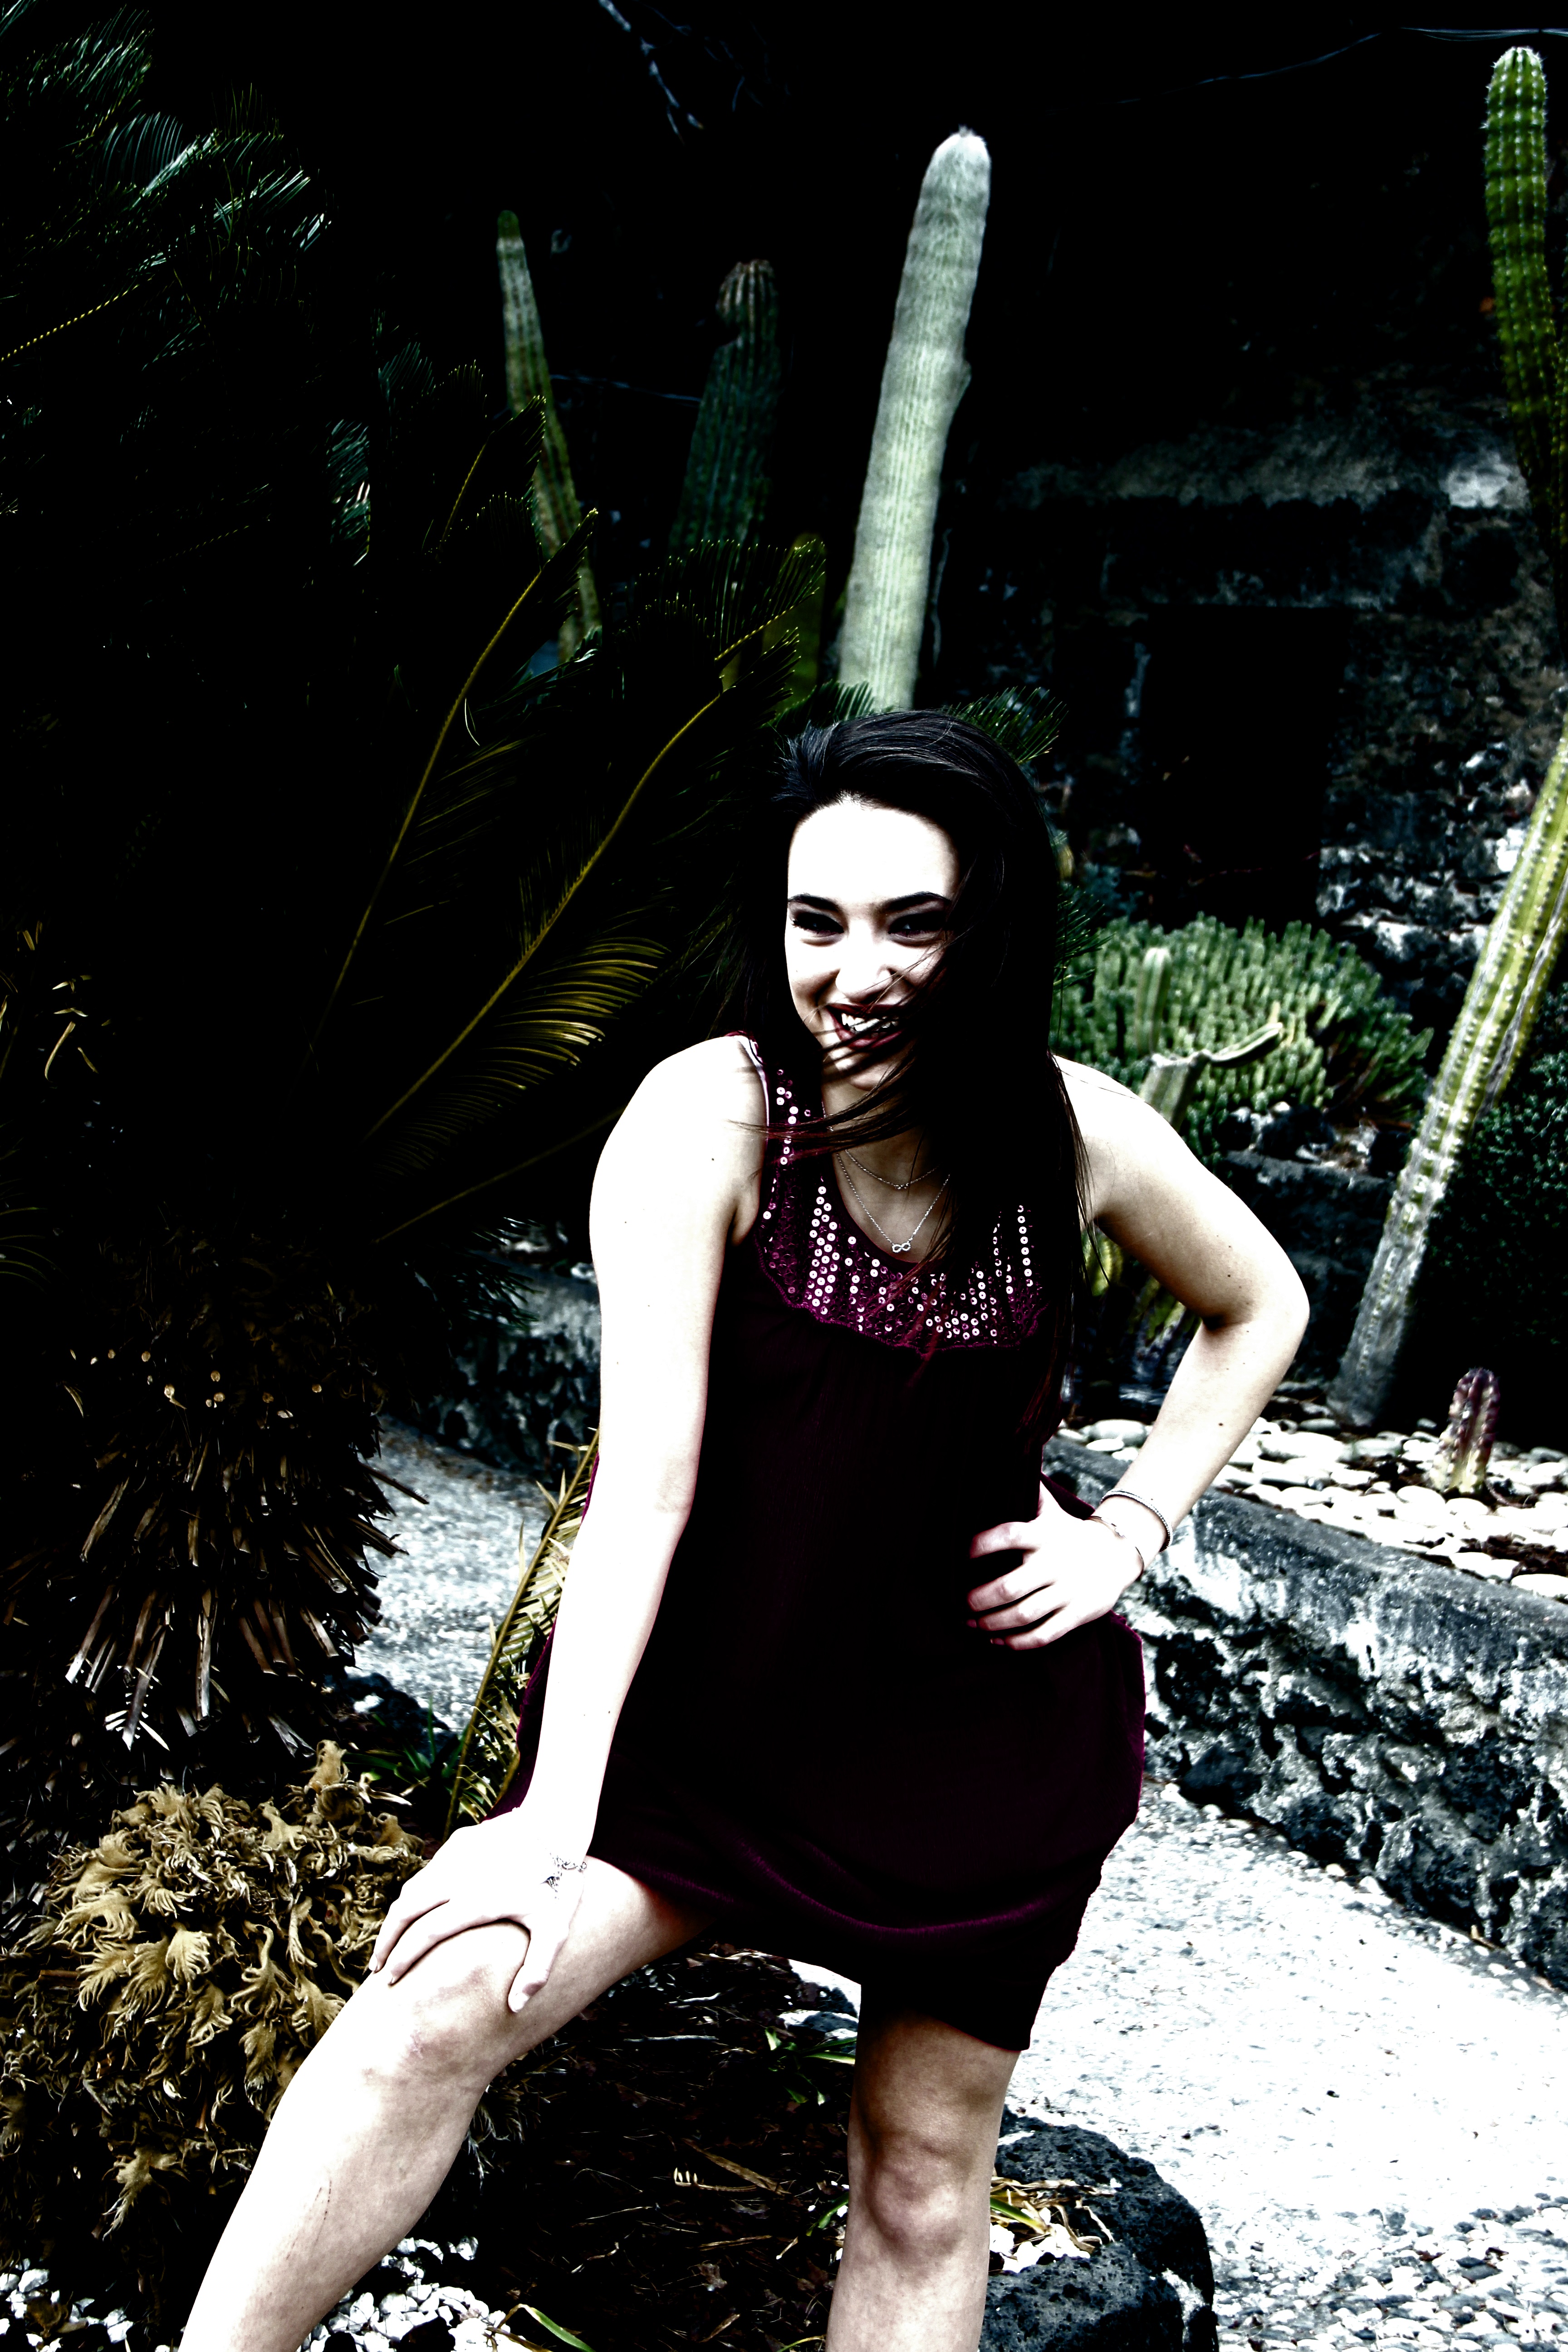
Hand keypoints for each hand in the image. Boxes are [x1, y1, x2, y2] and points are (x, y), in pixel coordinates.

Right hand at [367, 1813, 588, 2011]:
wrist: (558, 1823)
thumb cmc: (560, 1882)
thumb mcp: (556, 1929)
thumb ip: (537, 1971)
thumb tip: (515, 2008)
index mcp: (476, 1900)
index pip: (425, 1932)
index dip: (403, 1958)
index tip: (390, 1980)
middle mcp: (458, 1876)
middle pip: (405, 1909)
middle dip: (386, 1941)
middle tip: (377, 1969)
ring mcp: (456, 1855)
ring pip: (412, 1888)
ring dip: (396, 1917)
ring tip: (390, 1945)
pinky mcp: (459, 1841)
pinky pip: (428, 1871)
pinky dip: (413, 1895)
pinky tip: (416, 1913)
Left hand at [966, 1482, 1141, 1649]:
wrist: (1118, 1553)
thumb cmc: (1070, 1533)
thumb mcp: (1052, 1511)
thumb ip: (1028, 1494)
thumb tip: (1005, 1460)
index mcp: (1043, 1535)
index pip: (1008, 1535)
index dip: (980, 1545)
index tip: (959, 1556)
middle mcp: (1054, 1563)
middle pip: (1010, 1586)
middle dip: (979, 1599)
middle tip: (960, 1603)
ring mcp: (1066, 1591)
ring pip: (1023, 1614)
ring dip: (992, 1624)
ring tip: (972, 1625)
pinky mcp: (1076, 1614)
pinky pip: (1043, 1634)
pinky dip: (1017, 1642)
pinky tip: (997, 1641)